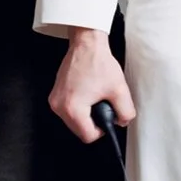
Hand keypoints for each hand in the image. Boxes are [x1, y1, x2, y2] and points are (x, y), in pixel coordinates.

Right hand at [50, 28, 136, 143]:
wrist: (87, 44)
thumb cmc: (98, 62)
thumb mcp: (119, 90)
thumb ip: (125, 112)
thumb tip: (122, 122)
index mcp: (73, 108)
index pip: (88, 136)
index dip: (102, 129)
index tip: (107, 117)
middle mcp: (59, 106)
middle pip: (79, 130)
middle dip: (93, 121)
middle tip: (102, 104)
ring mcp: (55, 99)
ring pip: (73, 120)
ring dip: (85, 114)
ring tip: (95, 97)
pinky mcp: (55, 93)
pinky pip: (68, 109)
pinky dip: (79, 105)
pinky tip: (87, 93)